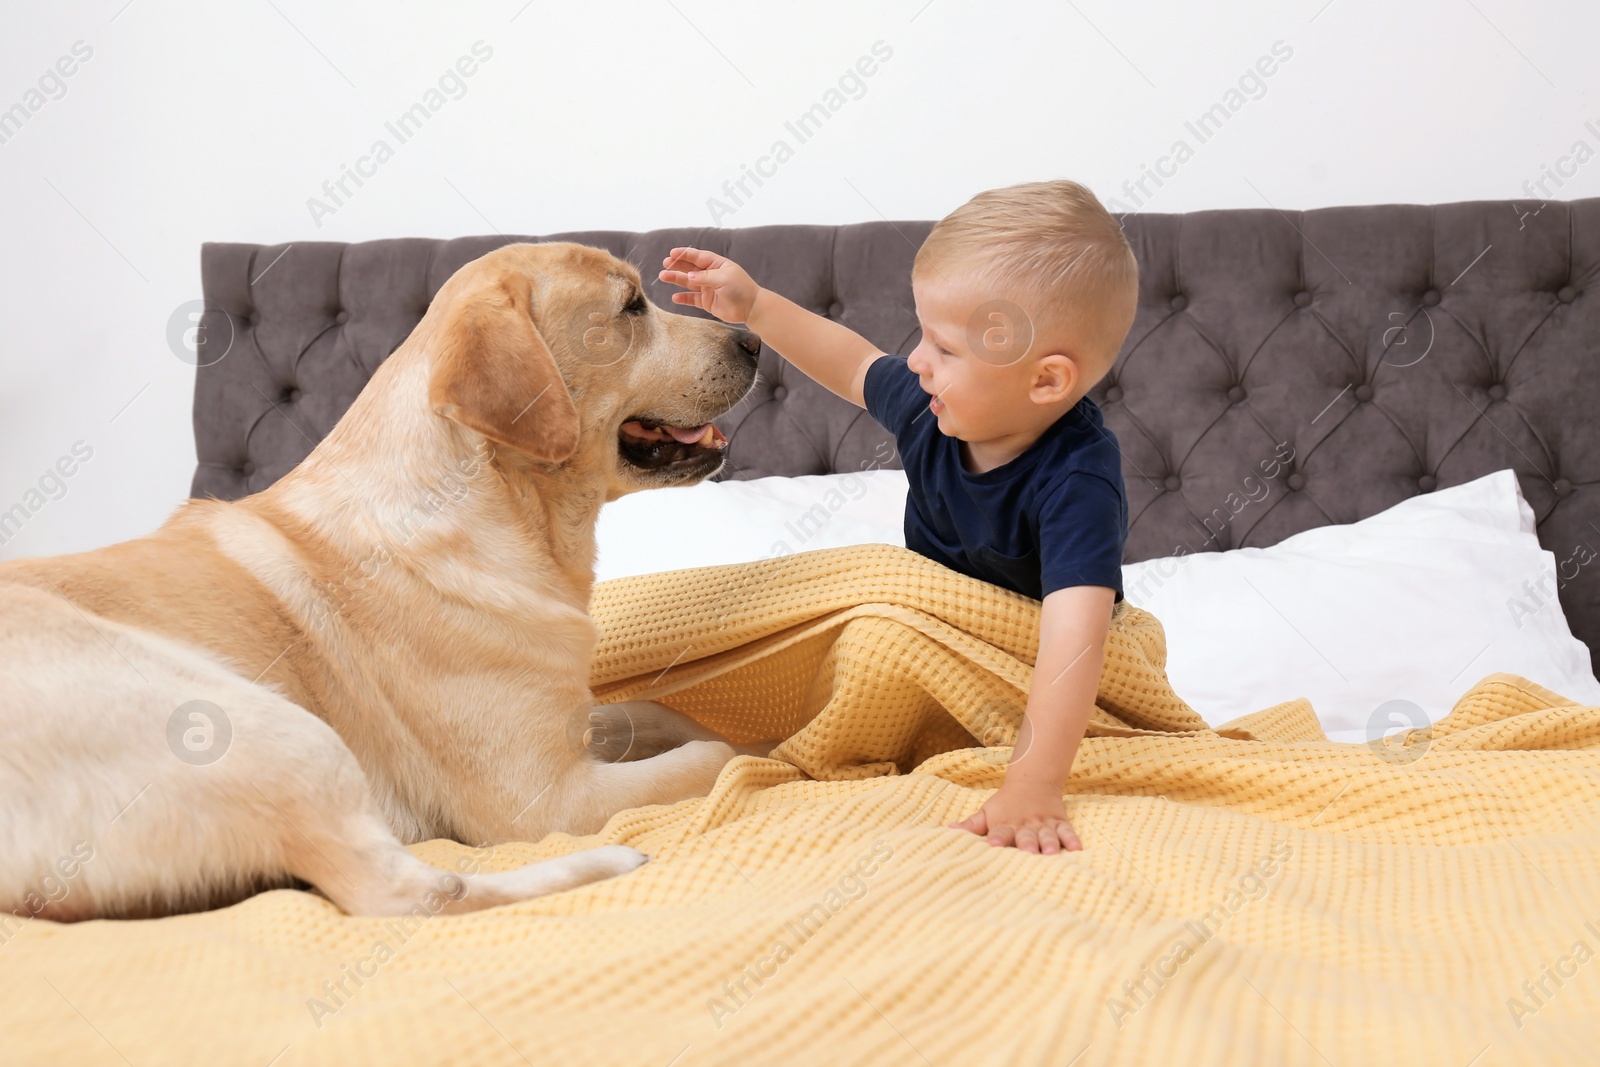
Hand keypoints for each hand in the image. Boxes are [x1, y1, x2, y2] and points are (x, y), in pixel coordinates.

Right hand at [658, 247, 760, 323]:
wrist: (750, 308)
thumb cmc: (740, 288)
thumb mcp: (723, 278)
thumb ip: (705, 277)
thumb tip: (688, 276)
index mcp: (716, 264)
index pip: (698, 257)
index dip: (684, 255)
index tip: (672, 253)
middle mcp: (710, 275)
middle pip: (690, 268)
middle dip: (677, 265)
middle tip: (665, 264)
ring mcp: (708, 288)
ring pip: (688, 282)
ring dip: (676, 279)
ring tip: (663, 276)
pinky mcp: (707, 302)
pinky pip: (692, 298)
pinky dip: (683, 298)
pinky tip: (674, 297)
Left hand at [950, 780, 1080, 853]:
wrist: (1032, 782)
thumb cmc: (1005, 803)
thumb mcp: (987, 812)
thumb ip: (972, 825)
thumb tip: (948, 829)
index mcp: (1006, 824)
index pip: (1000, 832)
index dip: (996, 837)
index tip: (992, 844)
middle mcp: (1025, 825)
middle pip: (1026, 836)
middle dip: (1027, 844)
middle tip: (1028, 853)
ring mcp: (1043, 824)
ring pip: (1048, 834)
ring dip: (1050, 843)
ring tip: (1052, 853)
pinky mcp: (1059, 822)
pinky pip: (1067, 831)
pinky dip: (1072, 839)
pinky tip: (1077, 848)